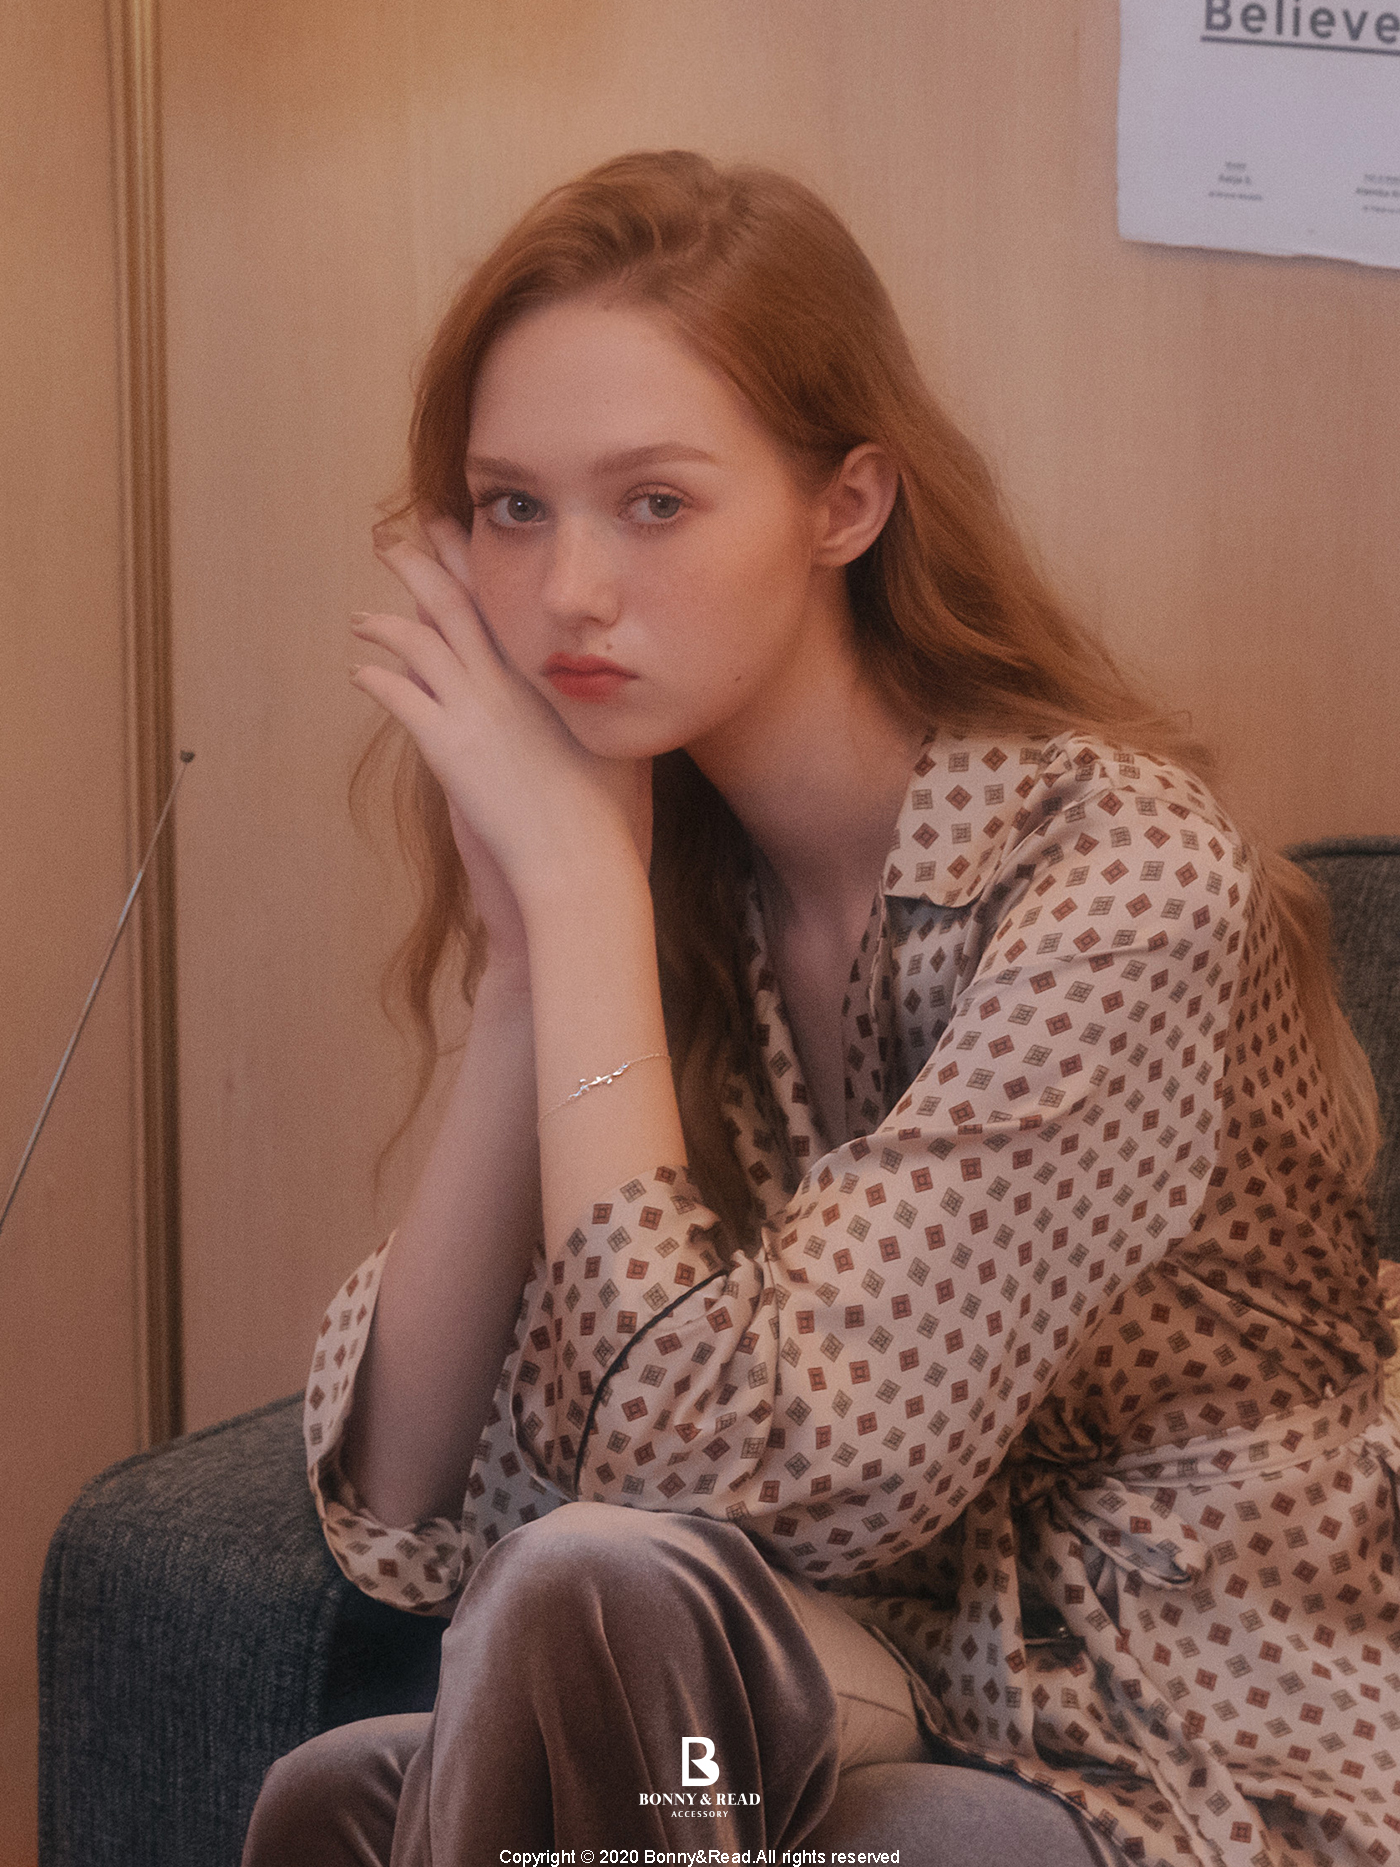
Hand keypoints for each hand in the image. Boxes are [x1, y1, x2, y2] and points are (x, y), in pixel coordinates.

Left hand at [349, 512, 650, 911]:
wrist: (580, 854)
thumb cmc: (605, 810)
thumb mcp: (612, 743)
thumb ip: (596, 712)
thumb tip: (606, 696)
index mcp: (549, 673)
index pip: (503, 599)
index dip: (474, 560)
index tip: (452, 530)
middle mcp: (510, 679)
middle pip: (454, 601)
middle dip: (420, 563)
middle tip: (393, 538)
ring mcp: (476, 709)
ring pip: (419, 641)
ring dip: (384, 623)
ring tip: (360, 617)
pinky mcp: (447, 745)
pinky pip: (400, 697)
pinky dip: (376, 680)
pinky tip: (360, 674)